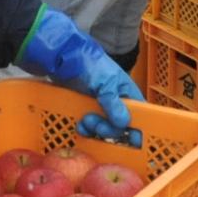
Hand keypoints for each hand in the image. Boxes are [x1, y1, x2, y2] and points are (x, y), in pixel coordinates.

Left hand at [15, 6, 142, 135]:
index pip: (139, 113)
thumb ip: (114, 104)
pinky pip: (89, 123)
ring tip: (84, 124)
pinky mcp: (82, 105)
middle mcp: (115, 99)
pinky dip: (85, 127)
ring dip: (95, 130)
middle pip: (120, 125)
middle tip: (97, 127)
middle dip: (109, 129)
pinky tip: (79, 126)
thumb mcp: (104, 83)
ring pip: (103, 126)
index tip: (132, 141)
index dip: (137, 127)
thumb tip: (124, 123)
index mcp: (126, 91)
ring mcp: (98, 103)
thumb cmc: (87, 64)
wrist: (58, 55)